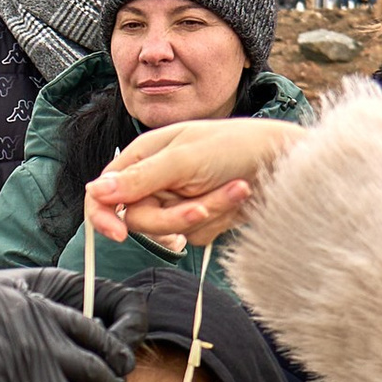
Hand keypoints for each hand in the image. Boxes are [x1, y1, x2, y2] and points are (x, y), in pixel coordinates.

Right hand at [87, 116, 300, 252]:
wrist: (285, 163)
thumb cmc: (237, 146)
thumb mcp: (184, 159)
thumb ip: (140, 178)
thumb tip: (96, 191)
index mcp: (144, 156)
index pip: (105, 192)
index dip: (104, 215)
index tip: (118, 233)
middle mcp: (157, 179)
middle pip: (139, 219)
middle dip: (174, 216)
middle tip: (201, 208)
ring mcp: (179, 199)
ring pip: (171, 230)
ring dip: (206, 213)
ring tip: (235, 189)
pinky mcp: (201, 217)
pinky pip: (195, 235)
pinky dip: (219, 219)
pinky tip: (238, 197)